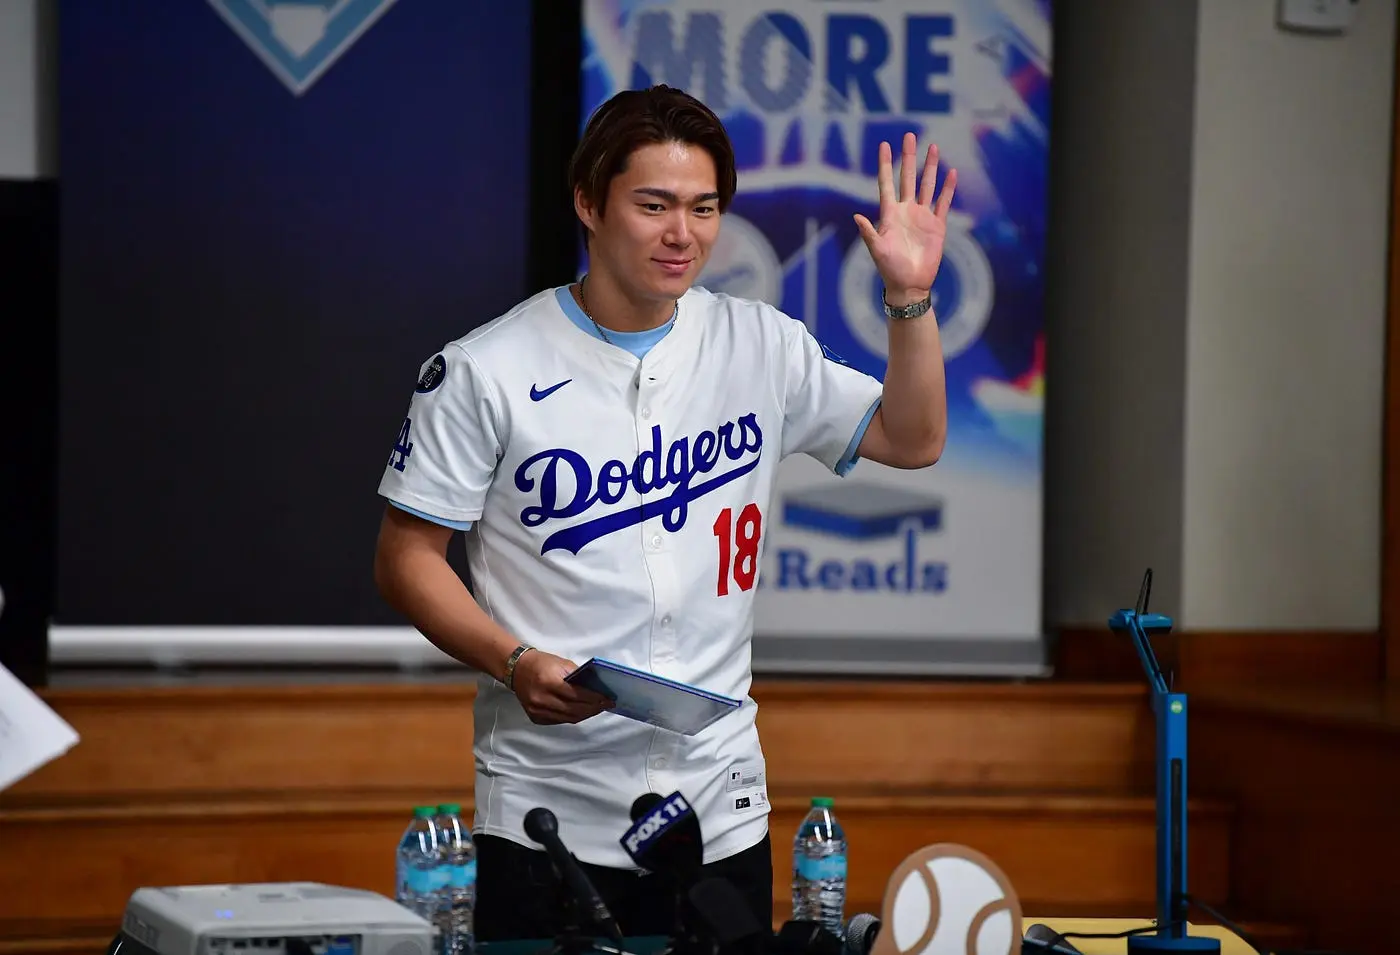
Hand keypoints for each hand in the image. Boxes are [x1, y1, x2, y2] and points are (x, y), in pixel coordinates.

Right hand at [510, 648, 613, 725]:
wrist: (517, 670)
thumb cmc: (542, 663)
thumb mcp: (562, 664)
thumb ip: (578, 677)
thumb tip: (596, 689)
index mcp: (548, 682)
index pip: (577, 695)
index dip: (595, 698)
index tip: (609, 698)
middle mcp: (542, 699)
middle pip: (574, 710)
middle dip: (594, 708)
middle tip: (606, 705)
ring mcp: (537, 711)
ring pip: (568, 718)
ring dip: (585, 714)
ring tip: (597, 709)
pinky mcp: (536, 718)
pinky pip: (559, 720)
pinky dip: (572, 716)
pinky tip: (582, 711)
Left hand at [854, 132, 957, 305]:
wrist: (910, 284)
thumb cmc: (890, 269)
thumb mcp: (877, 250)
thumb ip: (869, 233)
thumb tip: (857, 216)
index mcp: (890, 214)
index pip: (887, 183)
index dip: (885, 164)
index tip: (884, 145)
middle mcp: (906, 210)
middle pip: (908, 178)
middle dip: (909, 157)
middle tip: (909, 136)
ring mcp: (922, 216)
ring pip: (927, 185)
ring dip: (930, 167)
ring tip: (933, 147)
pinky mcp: (937, 225)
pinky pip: (943, 203)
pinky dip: (947, 188)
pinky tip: (951, 173)